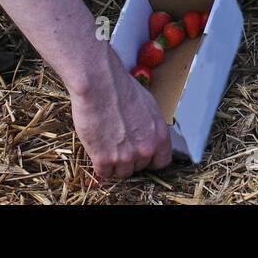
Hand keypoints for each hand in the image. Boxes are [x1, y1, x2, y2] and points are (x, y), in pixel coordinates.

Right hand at [69, 49, 171, 182]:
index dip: (150, 159)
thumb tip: (146, 133)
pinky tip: (96, 149)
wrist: (99, 84)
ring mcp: (125, 157)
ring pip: (121, 173)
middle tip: (117, 144)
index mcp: (159, 135)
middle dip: (130, 159)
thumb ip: (150, 126)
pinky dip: (99, 164)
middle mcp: (145, 149)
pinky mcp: (104, 160)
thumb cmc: (121, 87)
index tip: (141, 156)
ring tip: (105, 144)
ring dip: (114, 163)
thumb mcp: (147, 105)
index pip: (161, 162)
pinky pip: (104, 173)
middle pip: (139, 167)